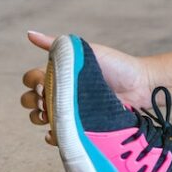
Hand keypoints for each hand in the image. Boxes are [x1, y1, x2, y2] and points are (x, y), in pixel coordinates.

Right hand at [19, 31, 152, 145]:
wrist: (141, 85)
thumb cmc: (117, 65)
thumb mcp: (86, 51)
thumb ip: (58, 45)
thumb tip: (29, 34)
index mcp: (60, 75)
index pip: (31, 79)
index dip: (32, 81)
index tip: (43, 82)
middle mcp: (61, 94)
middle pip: (29, 100)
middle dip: (32, 100)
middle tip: (47, 99)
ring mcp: (69, 112)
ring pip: (39, 118)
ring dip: (39, 117)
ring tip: (51, 113)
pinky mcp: (79, 127)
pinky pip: (58, 137)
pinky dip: (52, 136)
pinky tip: (56, 131)